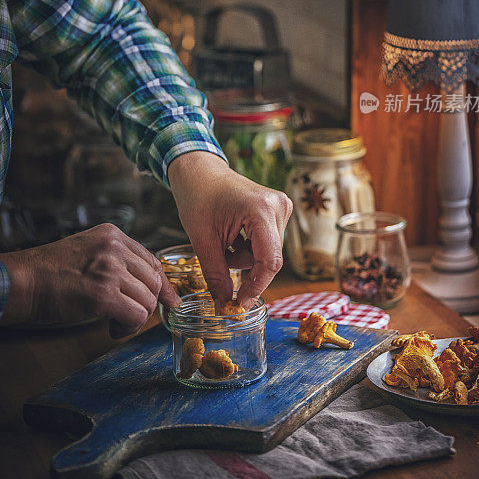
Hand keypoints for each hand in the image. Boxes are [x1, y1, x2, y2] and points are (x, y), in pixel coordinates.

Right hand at [0, 224, 179, 336]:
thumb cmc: (51, 272)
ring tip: (114, 322)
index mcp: (112, 234)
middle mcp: (114, 248)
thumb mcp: (89, 251)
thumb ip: (118, 261)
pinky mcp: (102, 294)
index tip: (169, 302)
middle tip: (127, 316)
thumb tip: (152, 285)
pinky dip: (128, 328)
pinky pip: (136, 316)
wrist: (22, 281)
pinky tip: (111, 328)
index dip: (161, 286)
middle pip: (154, 281)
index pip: (152, 261)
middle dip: (146, 304)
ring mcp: (109, 269)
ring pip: (148, 301)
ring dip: (135, 319)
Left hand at [168, 152, 291, 308]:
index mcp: (260, 210)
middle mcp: (278, 207)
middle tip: (220, 261)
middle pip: (269, 258)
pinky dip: (249, 247)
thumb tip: (225, 307)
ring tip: (223, 242)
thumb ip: (216, 276)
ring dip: (244, 257)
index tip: (239, 305)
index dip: (256, 287)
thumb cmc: (198, 198)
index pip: (269, 262)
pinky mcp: (278, 209)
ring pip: (267, 253)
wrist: (200, 172)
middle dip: (244, 267)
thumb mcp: (203, 241)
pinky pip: (267, 242)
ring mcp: (280, 206)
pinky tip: (233, 235)